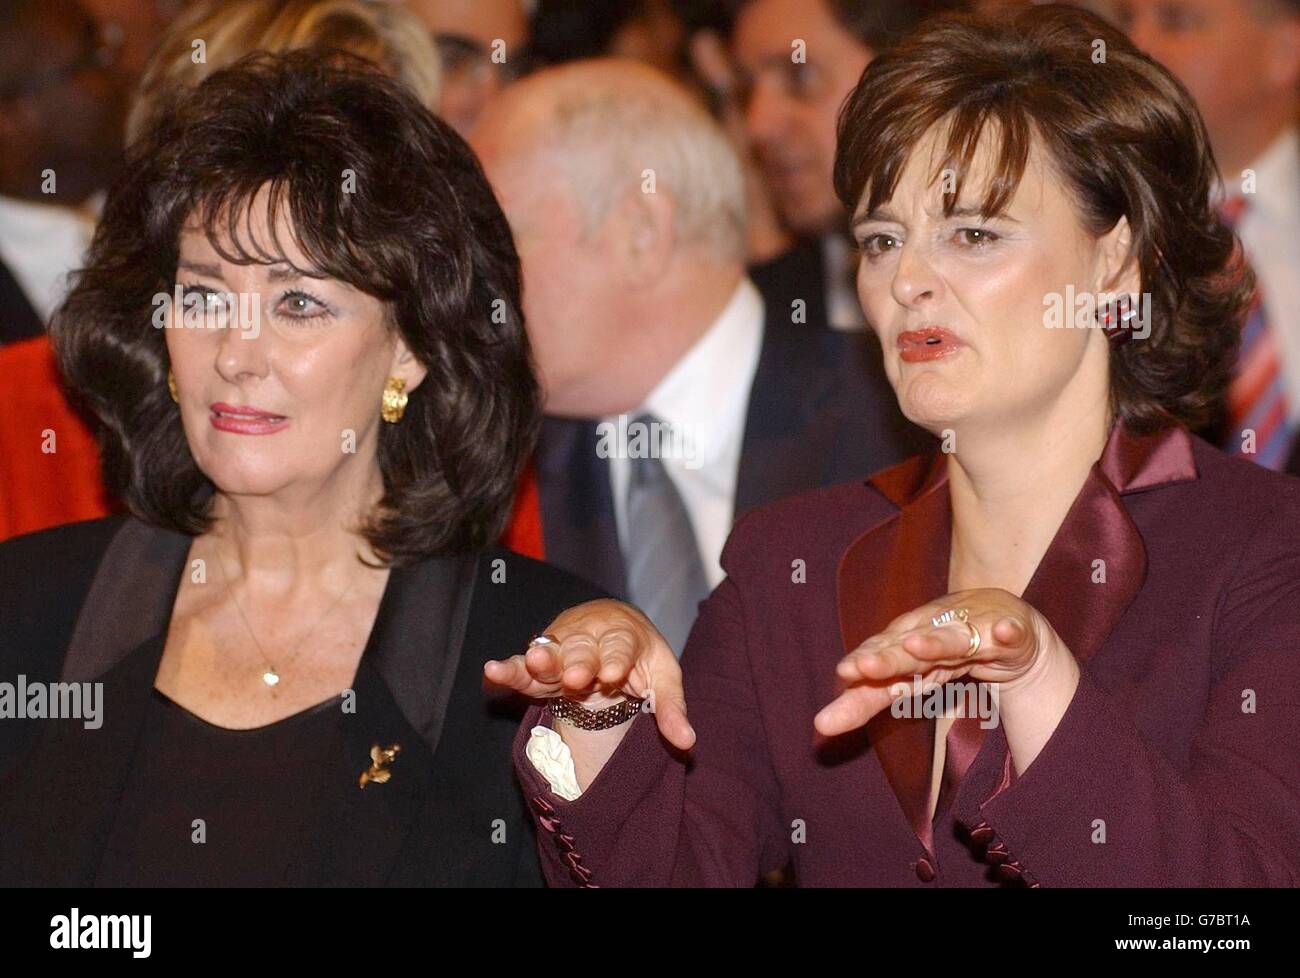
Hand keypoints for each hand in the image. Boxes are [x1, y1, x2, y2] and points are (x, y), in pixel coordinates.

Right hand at [484, 598, 694, 749]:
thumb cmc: (640, 656)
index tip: (613, 674)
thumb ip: (671, 709)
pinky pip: (523, 666)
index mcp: (623, 637)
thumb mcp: (663, 677)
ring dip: (541, 659)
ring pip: (551, 653)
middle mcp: (589, 639)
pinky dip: (508, 669)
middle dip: (579, 662)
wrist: (613, 624)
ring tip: (532, 661)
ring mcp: (562, 649)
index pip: (620, 648)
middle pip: (583, 650)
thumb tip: (689, 742)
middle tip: (576, 677)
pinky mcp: (541, 663)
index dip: (616, 660)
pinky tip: (491, 671)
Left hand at [815, 587, 1068, 736]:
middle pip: (907, 649)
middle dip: (887, 658)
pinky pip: (1011, 635)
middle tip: (861, 667)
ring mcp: (975, 631)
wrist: (1008, 625)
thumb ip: (873, 694)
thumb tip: (821, 723)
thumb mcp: (913, 676)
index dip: (863, 667)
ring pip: (953, 639)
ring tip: (916, 647)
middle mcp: (935, 633)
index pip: (880, 658)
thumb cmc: (950, 650)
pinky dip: (1007, 633)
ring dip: (935, 642)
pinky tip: (1004, 633)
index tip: (842, 675)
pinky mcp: (1011, 634)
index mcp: (908, 644)